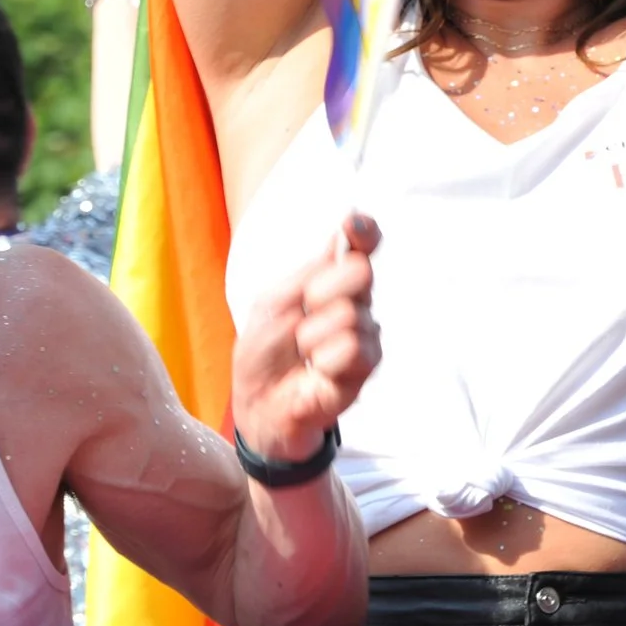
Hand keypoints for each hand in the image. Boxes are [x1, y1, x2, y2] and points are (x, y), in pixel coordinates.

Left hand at [229, 214, 380, 462]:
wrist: (259, 401)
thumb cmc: (264, 350)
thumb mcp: (274, 302)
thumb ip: (310, 271)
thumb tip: (344, 232)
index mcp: (330, 280)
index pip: (359, 246)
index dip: (362, 231)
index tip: (353, 224)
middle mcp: (355, 302)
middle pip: (360, 270)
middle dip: (322, 289)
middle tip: (302, 314)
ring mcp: (365, 333)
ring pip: (351, 313)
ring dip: (312, 335)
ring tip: (302, 352)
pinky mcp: (366, 367)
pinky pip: (353, 347)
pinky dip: (324, 358)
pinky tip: (316, 370)